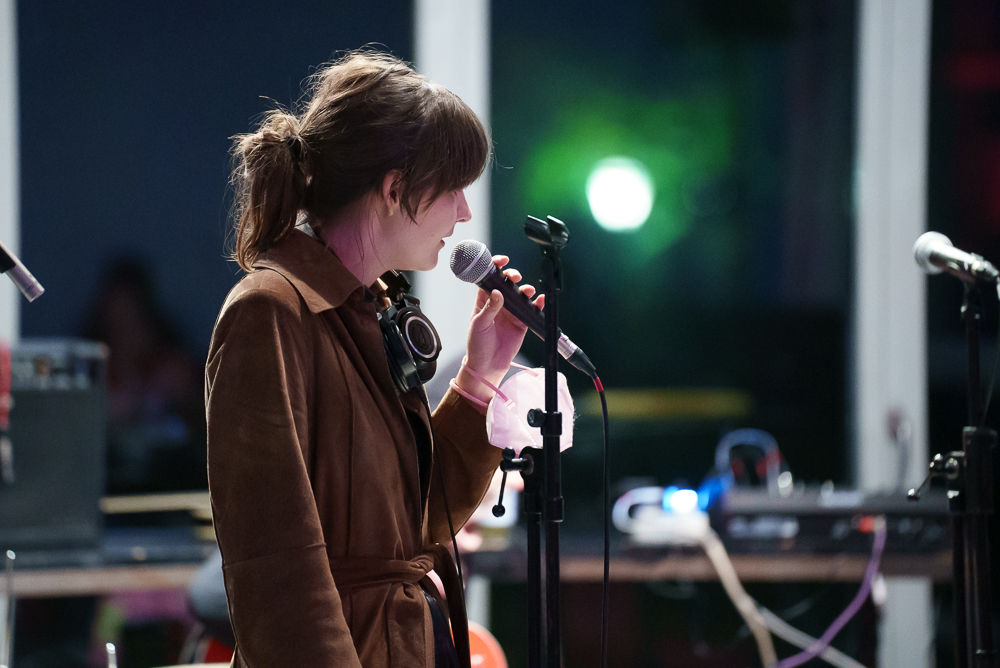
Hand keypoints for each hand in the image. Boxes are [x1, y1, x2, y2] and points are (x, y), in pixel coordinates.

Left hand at [454, 256, 542, 409]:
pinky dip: (538, 303)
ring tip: (527, 291)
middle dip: (513, 276)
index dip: (495, 267)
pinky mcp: (522, 322)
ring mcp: (511, 312)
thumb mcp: (479, 324)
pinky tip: (540, 300)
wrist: (488, 366)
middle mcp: (498, 303)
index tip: (502, 261)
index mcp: (484, 300)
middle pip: (507, 283)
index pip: (489, 278)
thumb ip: (489, 308)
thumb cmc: (478, 345)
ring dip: (526, 289)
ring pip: (521, 294)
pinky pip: (532, 309)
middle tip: (515, 277)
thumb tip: (497, 292)